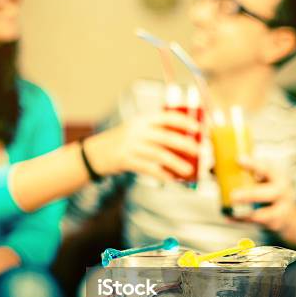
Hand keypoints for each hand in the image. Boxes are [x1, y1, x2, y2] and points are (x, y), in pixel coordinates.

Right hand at [85, 110, 200, 179]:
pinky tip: (171, 179)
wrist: (95, 154)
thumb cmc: (123, 142)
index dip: (185, 122)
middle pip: (166, 137)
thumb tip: (185, 143)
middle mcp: (137, 130)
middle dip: (186, 145)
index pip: (167, 117)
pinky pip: (148, 168)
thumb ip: (157, 132)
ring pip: (159, 154)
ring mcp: (131, 145)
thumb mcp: (137, 130)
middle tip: (200, 152)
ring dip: (176, 163)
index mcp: (143, 120)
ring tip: (188, 171)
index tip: (198, 128)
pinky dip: (161, 174)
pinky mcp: (126, 160)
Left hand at [230, 157, 295, 232]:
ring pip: (263, 214)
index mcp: (276, 177)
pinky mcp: (274, 223)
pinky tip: (228, 217)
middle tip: (233, 196)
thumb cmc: (268, 193)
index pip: (266, 169)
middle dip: (250, 195)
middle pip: (267, 194)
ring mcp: (280, 210)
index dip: (253, 164)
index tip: (239, 159)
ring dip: (246, 213)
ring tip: (231, 209)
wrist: (288, 217)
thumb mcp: (260, 181)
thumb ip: (241, 175)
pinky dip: (240, 220)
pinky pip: (255, 224)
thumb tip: (212, 168)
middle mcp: (281, 192)